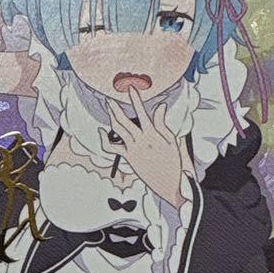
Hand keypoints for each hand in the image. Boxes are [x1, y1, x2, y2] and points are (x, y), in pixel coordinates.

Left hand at [100, 89, 187, 208]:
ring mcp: (132, 150)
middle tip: (110, 98)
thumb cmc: (172, 162)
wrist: (169, 183)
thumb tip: (161, 106)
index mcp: (153, 134)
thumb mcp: (171, 140)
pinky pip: (111, 148)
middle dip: (116, 108)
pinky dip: (104, 139)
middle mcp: (140, 141)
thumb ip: (163, 123)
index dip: (135, 99)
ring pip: (117, 130)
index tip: (130, 88)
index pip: (142, 112)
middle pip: (123, 121)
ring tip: (109, 108)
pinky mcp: (127, 158)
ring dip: (111, 117)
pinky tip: (101, 131)